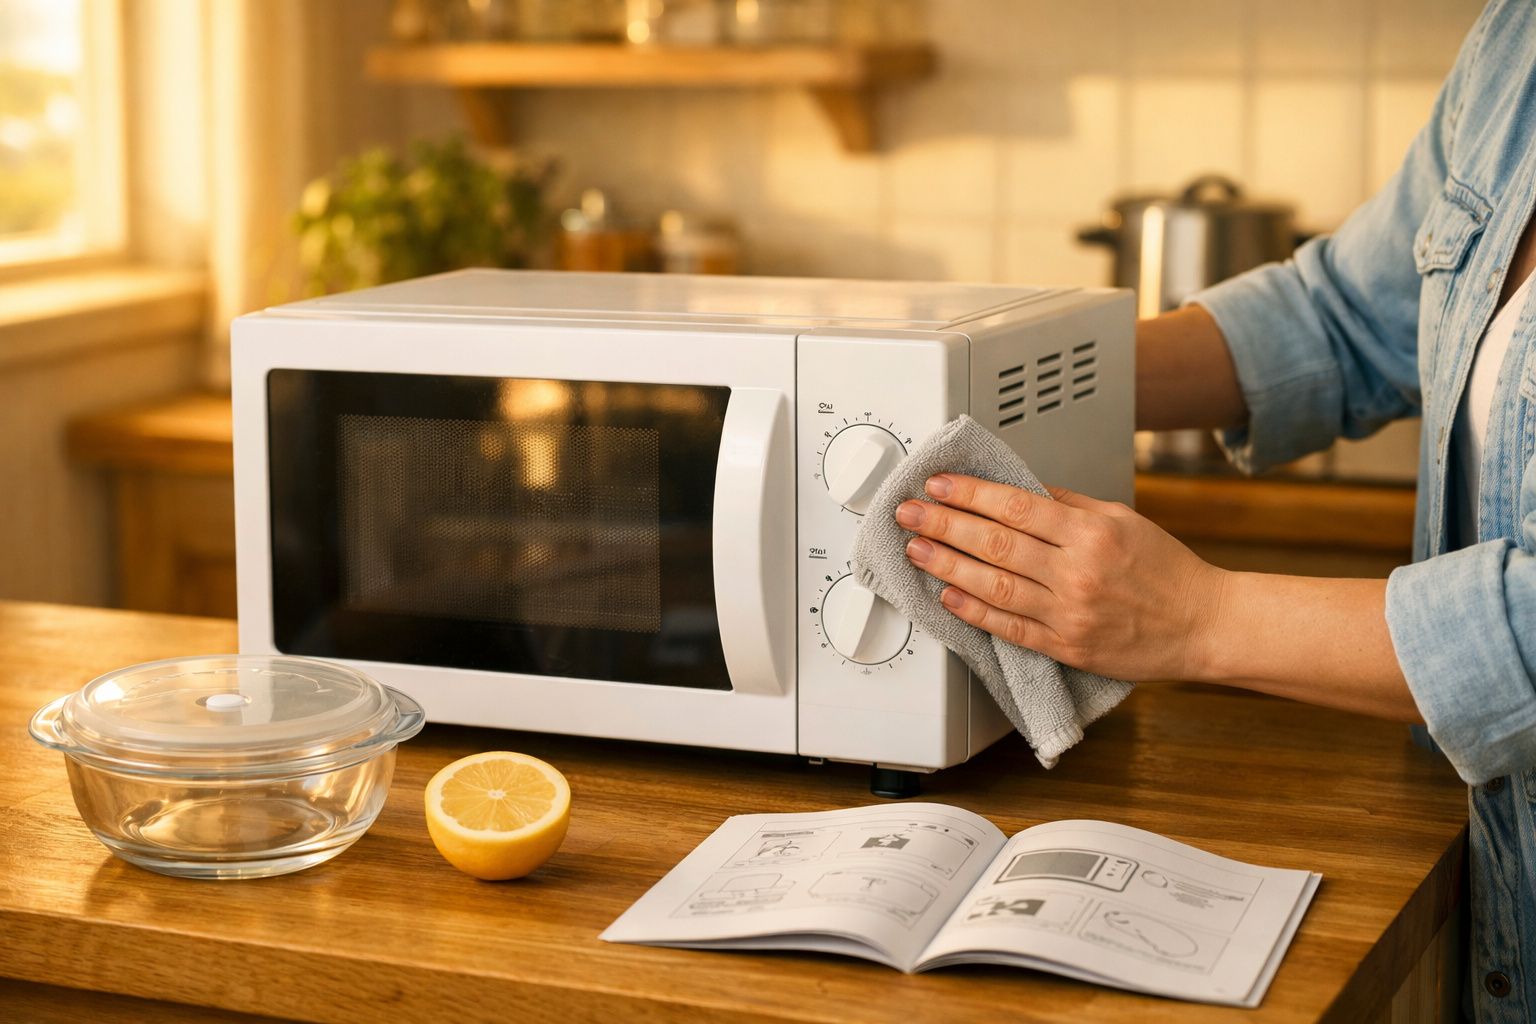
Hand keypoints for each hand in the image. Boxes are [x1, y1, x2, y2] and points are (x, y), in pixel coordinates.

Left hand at [897, 474, 1227, 681]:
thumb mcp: (1122, 519)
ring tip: (916, 549)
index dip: (970, 493)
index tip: (938, 483)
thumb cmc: (1165, 570)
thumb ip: (1068, 505)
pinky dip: (974, 611)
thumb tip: (1017, 489)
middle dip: (944, 523)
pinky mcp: (1065, 647)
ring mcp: (1069, 612)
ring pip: (994, 585)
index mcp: (1091, 532)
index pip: (1015, 506)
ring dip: (947, 565)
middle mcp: (1077, 571)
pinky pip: (1010, 627)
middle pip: (995, 543)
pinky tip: (947, 596)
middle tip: (909, 512)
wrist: (1202, 624)